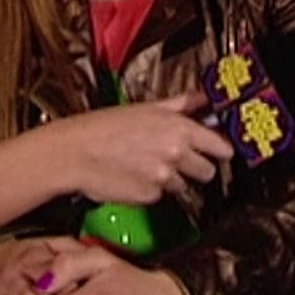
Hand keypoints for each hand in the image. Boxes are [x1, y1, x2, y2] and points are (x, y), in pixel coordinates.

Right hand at [49, 93, 231, 203]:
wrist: (74, 152)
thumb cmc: (103, 127)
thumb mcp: (145, 108)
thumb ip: (180, 104)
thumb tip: (201, 97)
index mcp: (178, 128)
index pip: (221, 146)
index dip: (220, 149)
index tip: (219, 151)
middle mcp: (175, 154)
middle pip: (208, 171)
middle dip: (197, 168)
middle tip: (178, 160)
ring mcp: (164, 178)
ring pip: (184, 186)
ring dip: (171, 179)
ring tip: (147, 165)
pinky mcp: (150, 197)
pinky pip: (161, 196)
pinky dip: (151, 189)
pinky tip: (134, 176)